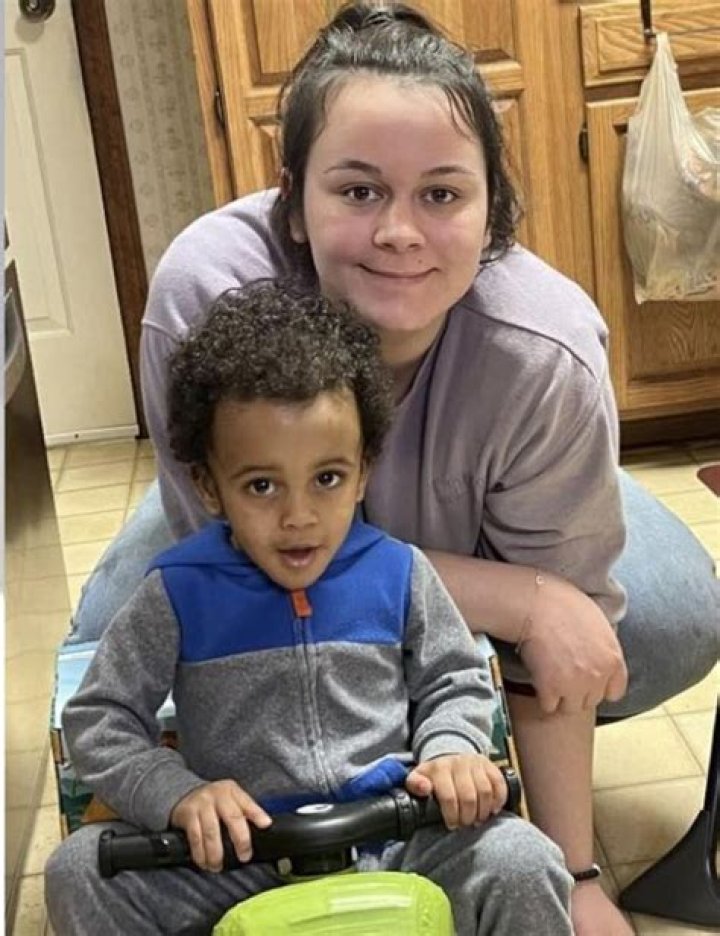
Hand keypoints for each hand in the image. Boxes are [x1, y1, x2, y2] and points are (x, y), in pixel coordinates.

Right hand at [170, 779, 270, 871]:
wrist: (185, 794)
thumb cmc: (214, 801)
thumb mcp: (231, 798)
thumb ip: (245, 810)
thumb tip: (264, 826)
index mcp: (231, 790)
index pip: (247, 802)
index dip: (257, 814)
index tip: (266, 825)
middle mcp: (217, 795)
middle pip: (233, 817)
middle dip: (241, 840)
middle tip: (244, 857)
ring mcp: (202, 804)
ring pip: (212, 832)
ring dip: (216, 854)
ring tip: (218, 866)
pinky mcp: (187, 815)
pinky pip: (195, 838)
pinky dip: (200, 854)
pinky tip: (204, 862)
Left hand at [405, 754, 505, 828]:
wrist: (449, 758)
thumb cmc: (434, 776)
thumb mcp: (418, 777)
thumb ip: (415, 784)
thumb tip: (423, 789)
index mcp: (440, 768)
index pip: (448, 796)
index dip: (452, 815)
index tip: (452, 825)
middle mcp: (459, 762)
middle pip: (469, 797)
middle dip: (468, 817)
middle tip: (466, 825)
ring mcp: (475, 762)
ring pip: (485, 791)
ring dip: (483, 811)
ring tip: (478, 820)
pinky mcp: (489, 764)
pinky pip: (499, 783)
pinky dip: (499, 799)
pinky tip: (493, 810)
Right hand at [519, 572, 627, 714]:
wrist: (535, 603)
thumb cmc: (563, 603)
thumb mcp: (598, 621)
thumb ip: (604, 646)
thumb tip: (600, 655)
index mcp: (614, 659)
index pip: (614, 692)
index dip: (599, 686)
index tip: (586, 678)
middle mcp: (598, 676)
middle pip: (591, 700)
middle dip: (578, 691)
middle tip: (563, 673)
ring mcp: (575, 685)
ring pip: (570, 707)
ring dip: (560, 697)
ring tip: (549, 678)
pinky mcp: (551, 689)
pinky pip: (549, 706)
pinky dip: (542, 696)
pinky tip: (538, 679)